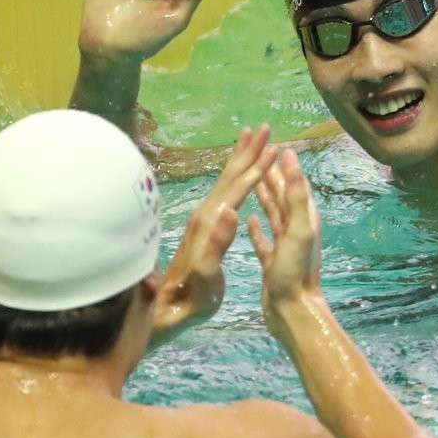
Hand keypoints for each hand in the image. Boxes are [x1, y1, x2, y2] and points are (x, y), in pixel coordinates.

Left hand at [151, 125, 275, 341]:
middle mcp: (205, 215)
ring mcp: (202, 220)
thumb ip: (217, 244)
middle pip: (230, 176)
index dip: (256, 167)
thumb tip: (232, 211)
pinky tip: (238, 177)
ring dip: (240, 159)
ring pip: (225, 180)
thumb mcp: (207, 276)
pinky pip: (223, 192)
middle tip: (264, 127)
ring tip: (251, 138)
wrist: (163, 310)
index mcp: (211, 223)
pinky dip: (233, 176)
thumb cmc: (190, 300)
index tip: (274, 145)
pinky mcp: (203, 228)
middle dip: (249, 151)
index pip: (238, 188)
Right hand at [247, 150, 322, 319]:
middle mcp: (296, 229)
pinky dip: (257, 228)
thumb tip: (291, 160)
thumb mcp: (299, 229)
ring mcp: (284, 246)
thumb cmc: (296, 271)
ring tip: (252, 181)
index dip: (286, 166)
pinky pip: (264, 239)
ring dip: (264, 197)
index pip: (295, 184)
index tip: (273, 146)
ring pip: (274, 215)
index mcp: (305, 219)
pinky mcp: (272, 261)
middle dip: (272, 176)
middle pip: (284, 196)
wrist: (292, 310)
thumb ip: (296, 195)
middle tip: (258, 158)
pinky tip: (248, 220)